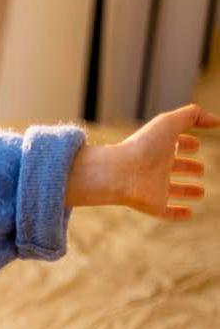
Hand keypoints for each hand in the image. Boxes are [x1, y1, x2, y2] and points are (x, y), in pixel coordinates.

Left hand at [66, 103, 214, 218]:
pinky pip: (166, 212)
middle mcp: (155, 167)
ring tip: (201, 192)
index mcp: (158, 148)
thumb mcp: (169, 123)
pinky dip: (178, 214)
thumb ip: (193, 115)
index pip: (174, 144)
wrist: (118, 173)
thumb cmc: (143, 146)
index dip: (186, 143)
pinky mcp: (154, 205)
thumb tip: (216, 120)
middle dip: (188, 167)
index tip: (196, 144)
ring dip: (186, 191)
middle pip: (173, 167)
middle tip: (200, 168)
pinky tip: (190, 213)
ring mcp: (154, 188)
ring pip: (171, 190)